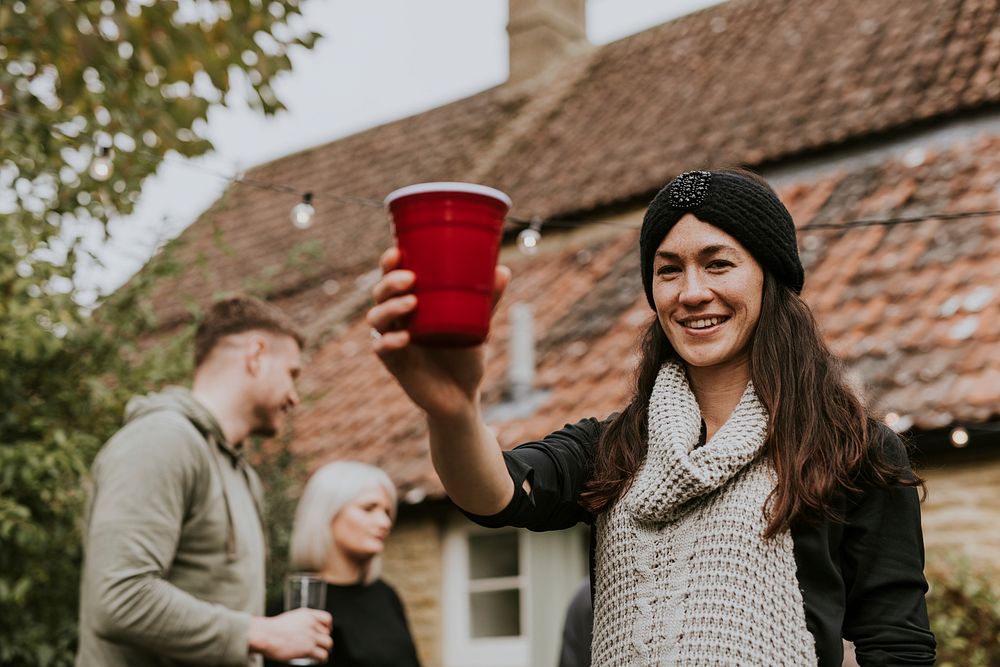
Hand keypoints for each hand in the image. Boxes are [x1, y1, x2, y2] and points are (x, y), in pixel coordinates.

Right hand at [248, 608, 332, 662]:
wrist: (265, 635)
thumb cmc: (271, 629)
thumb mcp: (290, 618)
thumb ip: (301, 622)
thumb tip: (305, 630)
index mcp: (307, 614)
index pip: (327, 619)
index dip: (328, 627)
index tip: (325, 633)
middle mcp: (311, 623)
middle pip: (328, 633)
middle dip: (324, 640)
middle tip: (320, 646)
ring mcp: (310, 635)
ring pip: (328, 643)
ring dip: (325, 650)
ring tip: (321, 654)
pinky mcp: (308, 648)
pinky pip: (323, 655)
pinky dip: (322, 659)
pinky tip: (318, 660)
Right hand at [367, 246, 510, 418]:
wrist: (463, 395)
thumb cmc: (465, 353)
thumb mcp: (478, 324)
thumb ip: (488, 299)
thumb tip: (502, 271)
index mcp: (412, 302)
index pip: (392, 277)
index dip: (388, 263)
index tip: (397, 252)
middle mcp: (398, 319)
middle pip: (379, 294)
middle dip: (389, 282)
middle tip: (410, 278)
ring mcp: (394, 341)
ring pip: (376, 319)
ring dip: (389, 308)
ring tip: (412, 303)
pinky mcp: (395, 365)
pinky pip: (382, 350)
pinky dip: (389, 342)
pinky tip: (403, 337)